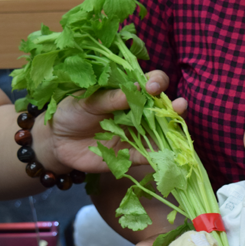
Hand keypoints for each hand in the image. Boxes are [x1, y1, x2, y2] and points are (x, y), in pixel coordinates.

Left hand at [32, 70, 187, 173]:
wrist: (57, 142)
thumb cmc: (71, 113)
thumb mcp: (86, 101)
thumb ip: (111, 97)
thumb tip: (137, 87)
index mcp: (128, 93)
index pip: (150, 83)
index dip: (157, 82)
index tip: (152, 86)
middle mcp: (138, 113)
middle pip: (163, 108)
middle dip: (175, 106)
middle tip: (178, 105)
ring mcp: (138, 134)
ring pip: (163, 131)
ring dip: (174, 129)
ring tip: (179, 127)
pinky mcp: (133, 155)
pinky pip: (150, 155)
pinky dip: (161, 155)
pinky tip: (169, 154)